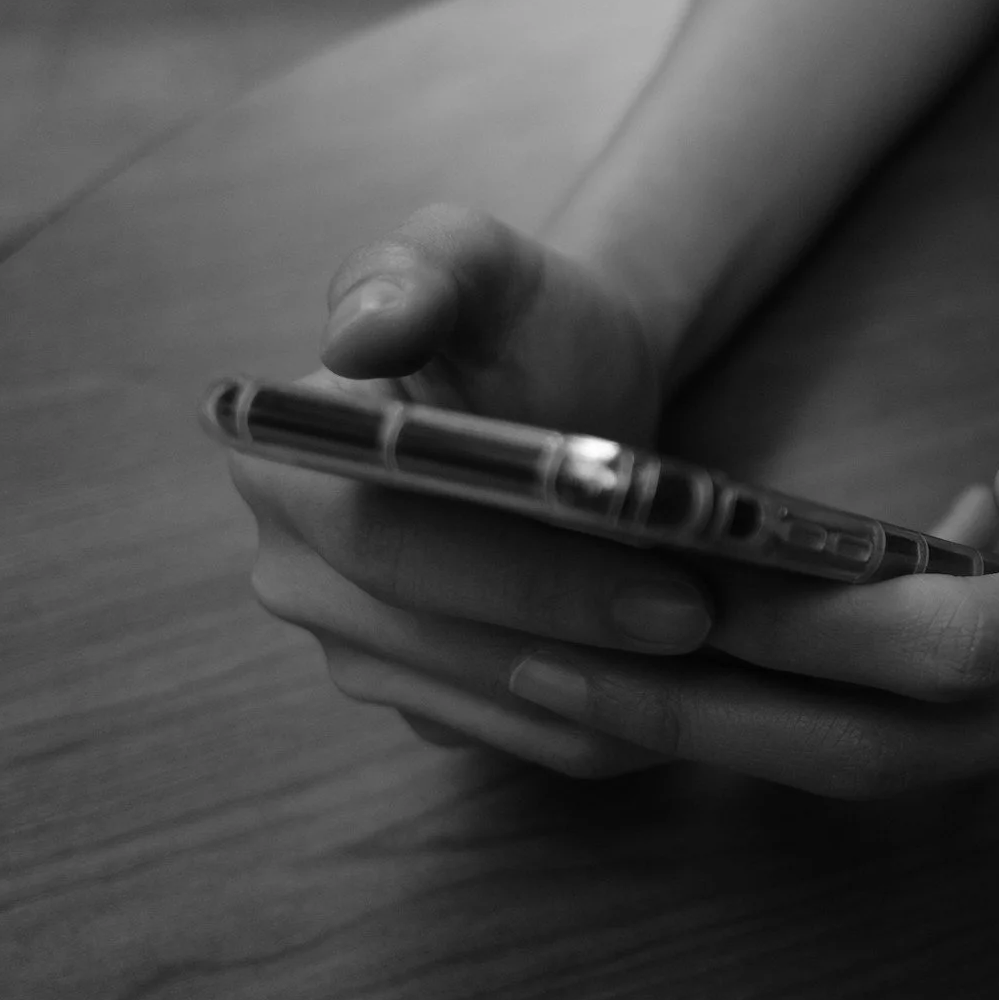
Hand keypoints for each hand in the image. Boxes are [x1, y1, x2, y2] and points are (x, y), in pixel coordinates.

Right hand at [229, 203, 711, 769]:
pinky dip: (611, 722)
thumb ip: (424, 269)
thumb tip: (361, 329)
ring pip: (489, 707)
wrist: (568, 379)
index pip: (389, 546)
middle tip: (705, 620)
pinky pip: (521, 739)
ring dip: (608, 696)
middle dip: (580, 640)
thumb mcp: (482, 260)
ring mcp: (355, 650)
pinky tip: (690, 686)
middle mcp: (295, 573)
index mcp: (283, 466)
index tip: (656, 583)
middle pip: (436, 641)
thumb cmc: (523, 316)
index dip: (523, 578)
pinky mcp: (425, 701)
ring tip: (715, 656)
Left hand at [500, 320, 998, 801]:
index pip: (947, 647)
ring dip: (723, 742)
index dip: (811, 629)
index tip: (682, 589)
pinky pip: (883, 776)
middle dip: (717, 716)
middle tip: (564, 667)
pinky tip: (664, 701)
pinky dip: (774, 740)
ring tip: (579, 691)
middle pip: (884, 749)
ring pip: (872, 778)